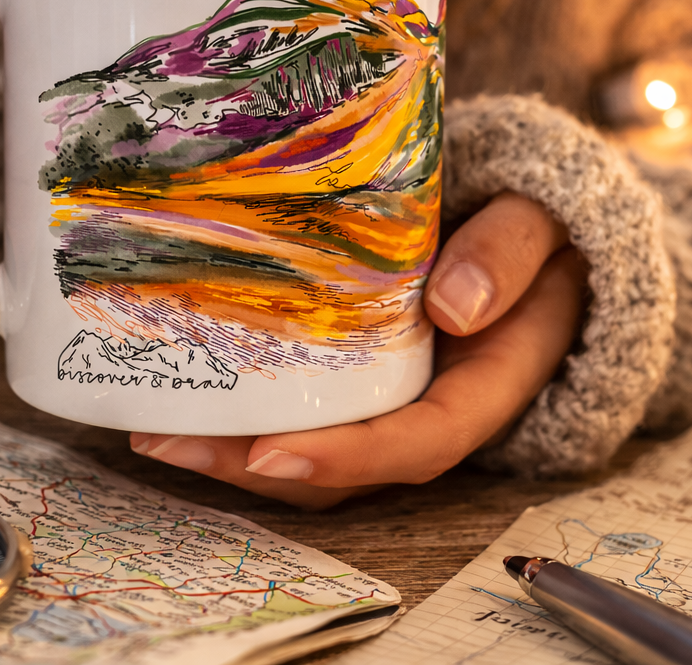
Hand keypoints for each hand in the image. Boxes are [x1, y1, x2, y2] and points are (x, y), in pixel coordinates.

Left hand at [129, 192, 586, 508]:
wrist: (529, 229)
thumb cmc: (538, 227)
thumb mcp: (540, 225)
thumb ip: (508, 253)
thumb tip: (453, 308)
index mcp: (487, 384)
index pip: (419, 442)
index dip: (346, 458)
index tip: (267, 455)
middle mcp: (432, 405)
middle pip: (345, 465)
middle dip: (253, 466)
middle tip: (167, 440)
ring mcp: (392, 392)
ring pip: (315, 445)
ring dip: (233, 449)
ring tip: (151, 427)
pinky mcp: (360, 371)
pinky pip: (306, 406)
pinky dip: (248, 410)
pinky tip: (187, 383)